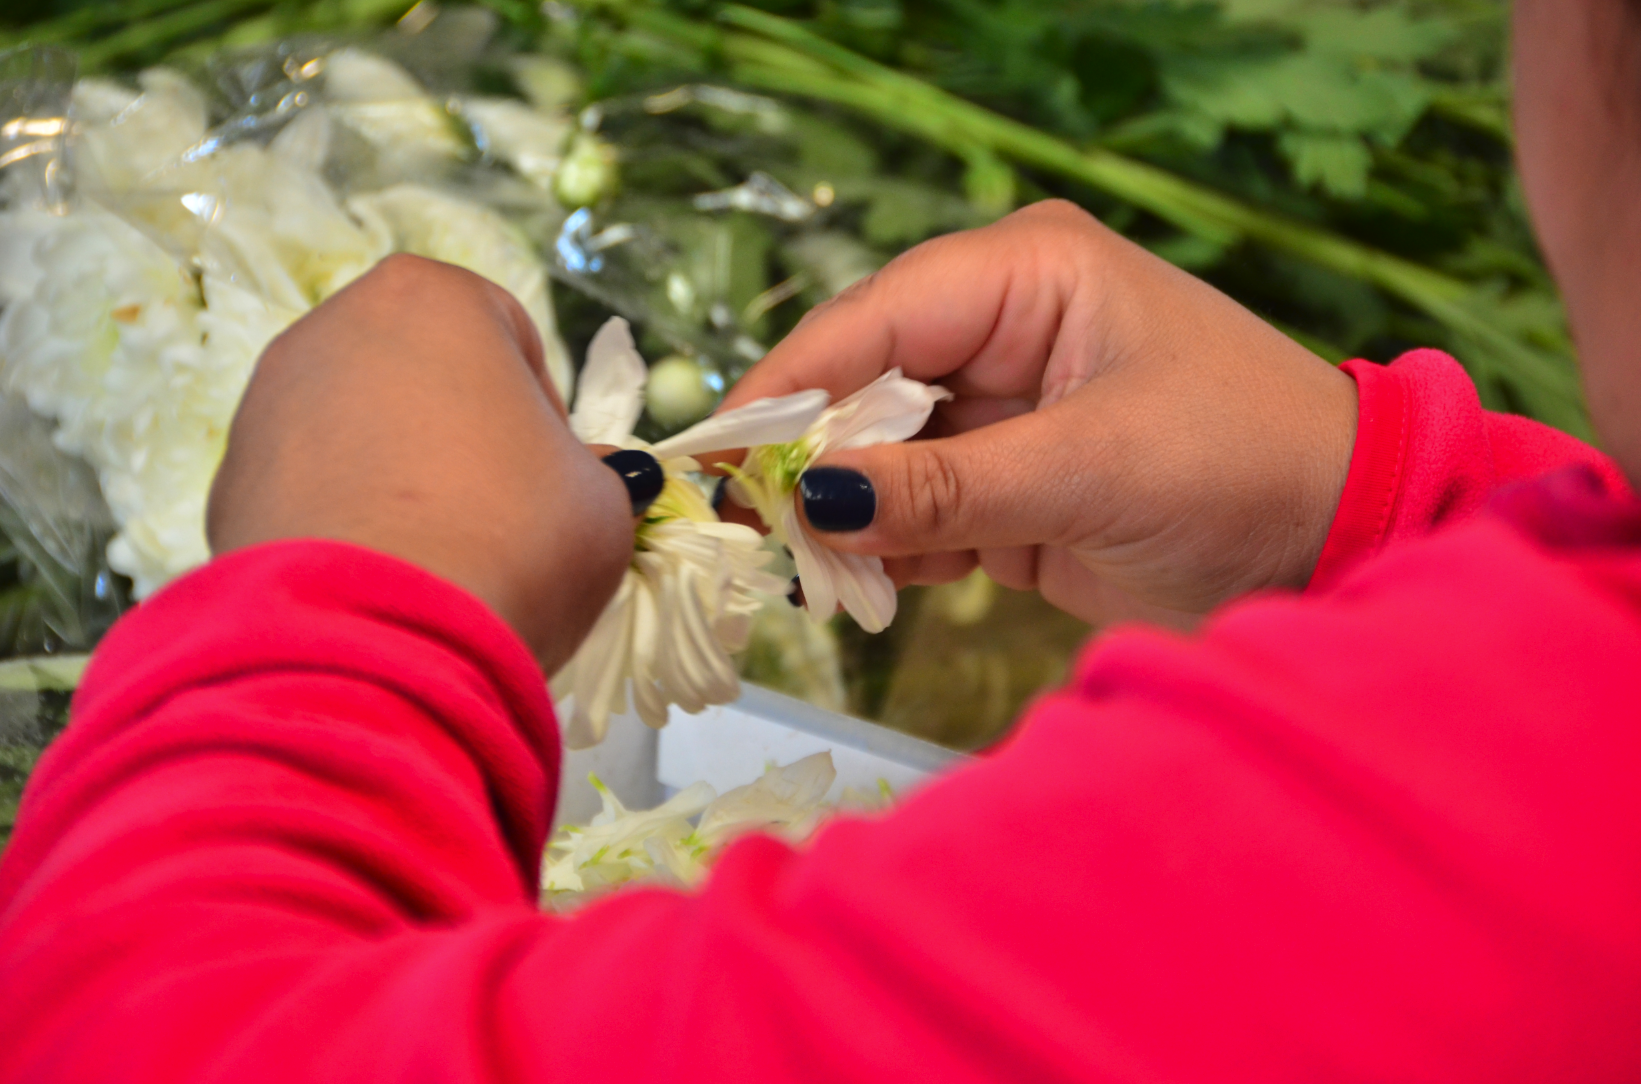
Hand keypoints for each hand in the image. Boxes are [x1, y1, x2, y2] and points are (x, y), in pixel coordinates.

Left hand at [207, 254, 634, 670]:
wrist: (375, 640)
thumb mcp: (602, 504)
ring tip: (438, 562)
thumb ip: (592, 474)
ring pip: (360, 433)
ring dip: (400, 482)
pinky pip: (309, 494)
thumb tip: (580, 477)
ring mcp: (267, 403)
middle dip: (463, 441)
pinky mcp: (228, 485)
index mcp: (433, 297)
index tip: (553, 481)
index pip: (512, 338)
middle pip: (425, 378)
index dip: (545, 415)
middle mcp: (335, 326)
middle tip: (500, 520)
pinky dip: (345, 528)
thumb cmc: (512, 539)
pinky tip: (380, 587)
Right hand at [722, 201, 1358, 627]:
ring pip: (877, 457)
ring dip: (848, 517)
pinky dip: (892, 551)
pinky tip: (878, 585)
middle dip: (813, 460)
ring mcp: (998, 412)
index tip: (716, 454)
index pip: (873, 320)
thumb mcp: (1088, 469)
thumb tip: (810, 498)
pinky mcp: (1004, 486)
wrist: (1336, 542)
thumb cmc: (1241, 465)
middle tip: (754, 530)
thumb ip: (943, 487)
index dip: (789, 386)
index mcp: (1025, 276)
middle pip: (859, 387)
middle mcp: (998, 330)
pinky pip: (914, 511)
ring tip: (819, 576)